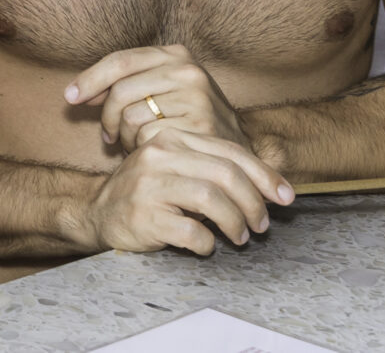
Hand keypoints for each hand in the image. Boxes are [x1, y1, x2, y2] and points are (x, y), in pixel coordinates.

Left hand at [67, 44, 253, 153]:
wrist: (235, 156)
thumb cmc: (188, 122)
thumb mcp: (160, 92)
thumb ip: (124, 85)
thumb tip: (76, 93)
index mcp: (175, 54)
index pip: (120, 61)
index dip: (90, 79)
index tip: (69, 97)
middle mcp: (187, 70)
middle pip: (120, 90)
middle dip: (107, 118)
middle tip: (109, 137)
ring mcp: (196, 96)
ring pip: (131, 116)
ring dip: (125, 137)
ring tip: (135, 146)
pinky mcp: (199, 125)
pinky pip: (148, 137)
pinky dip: (141, 149)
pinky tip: (151, 154)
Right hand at [68, 125, 293, 257]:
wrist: (99, 213)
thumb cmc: (150, 194)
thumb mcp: (179, 170)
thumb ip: (215, 170)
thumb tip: (274, 187)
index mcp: (172, 138)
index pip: (229, 151)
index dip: (264, 175)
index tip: (286, 196)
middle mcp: (159, 154)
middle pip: (225, 174)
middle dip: (253, 203)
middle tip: (262, 226)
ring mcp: (149, 184)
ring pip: (211, 200)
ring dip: (235, 224)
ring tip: (239, 238)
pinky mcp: (143, 215)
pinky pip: (191, 231)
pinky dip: (206, 244)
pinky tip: (205, 247)